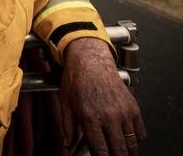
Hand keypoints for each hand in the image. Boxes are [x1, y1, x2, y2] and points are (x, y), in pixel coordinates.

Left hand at [60, 38, 145, 154]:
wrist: (91, 59)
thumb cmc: (77, 79)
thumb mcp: (66, 103)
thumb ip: (67, 128)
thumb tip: (67, 145)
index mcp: (90, 117)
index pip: (100, 151)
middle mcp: (109, 116)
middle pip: (119, 151)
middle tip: (110, 155)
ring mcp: (123, 112)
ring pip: (131, 144)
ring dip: (126, 151)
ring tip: (119, 151)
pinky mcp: (133, 107)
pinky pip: (141, 132)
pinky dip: (136, 139)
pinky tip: (127, 138)